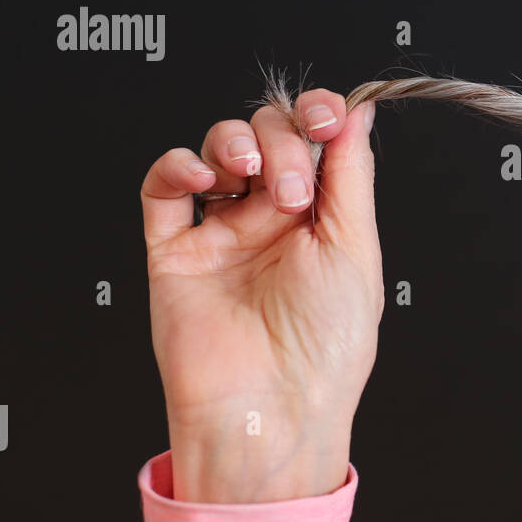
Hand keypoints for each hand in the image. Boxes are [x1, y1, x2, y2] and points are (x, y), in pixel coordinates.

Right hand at [140, 89, 381, 502]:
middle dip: (282, 142)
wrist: (272, 411)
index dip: (317, 114)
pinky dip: (177, 165)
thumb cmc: (325, 347)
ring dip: (235, 142)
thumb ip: (350, 174)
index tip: (326, 114)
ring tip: (252, 176)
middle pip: (268, 136)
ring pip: (218, 150)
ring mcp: (223, 233)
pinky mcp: (175, 252)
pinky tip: (200, 174)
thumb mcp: (355, 249)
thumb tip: (358, 110)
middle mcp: (272, 221)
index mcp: (322, 219)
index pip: (314, 141)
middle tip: (292, 189)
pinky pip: (163, 190)